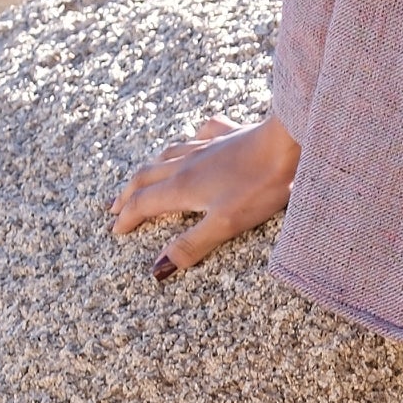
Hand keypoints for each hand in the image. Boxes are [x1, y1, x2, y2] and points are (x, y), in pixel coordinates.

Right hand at [110, 110, 301, 281]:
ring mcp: (207, 146)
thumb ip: (191, 245)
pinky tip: (194, 139)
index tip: (115, 230)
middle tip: (115, 207)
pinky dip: (189, 140)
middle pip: (146, 176)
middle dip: (128, 193)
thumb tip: (158, 268)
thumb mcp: (225, 225)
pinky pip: (201, 134)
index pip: (144, 203)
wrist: (288, 144)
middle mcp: (188, 163)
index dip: (127, 218)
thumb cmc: (260, 187)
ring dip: (149, 170)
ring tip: (142, 178)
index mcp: (183, 187)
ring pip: (167, 155)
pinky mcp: (229, 135)